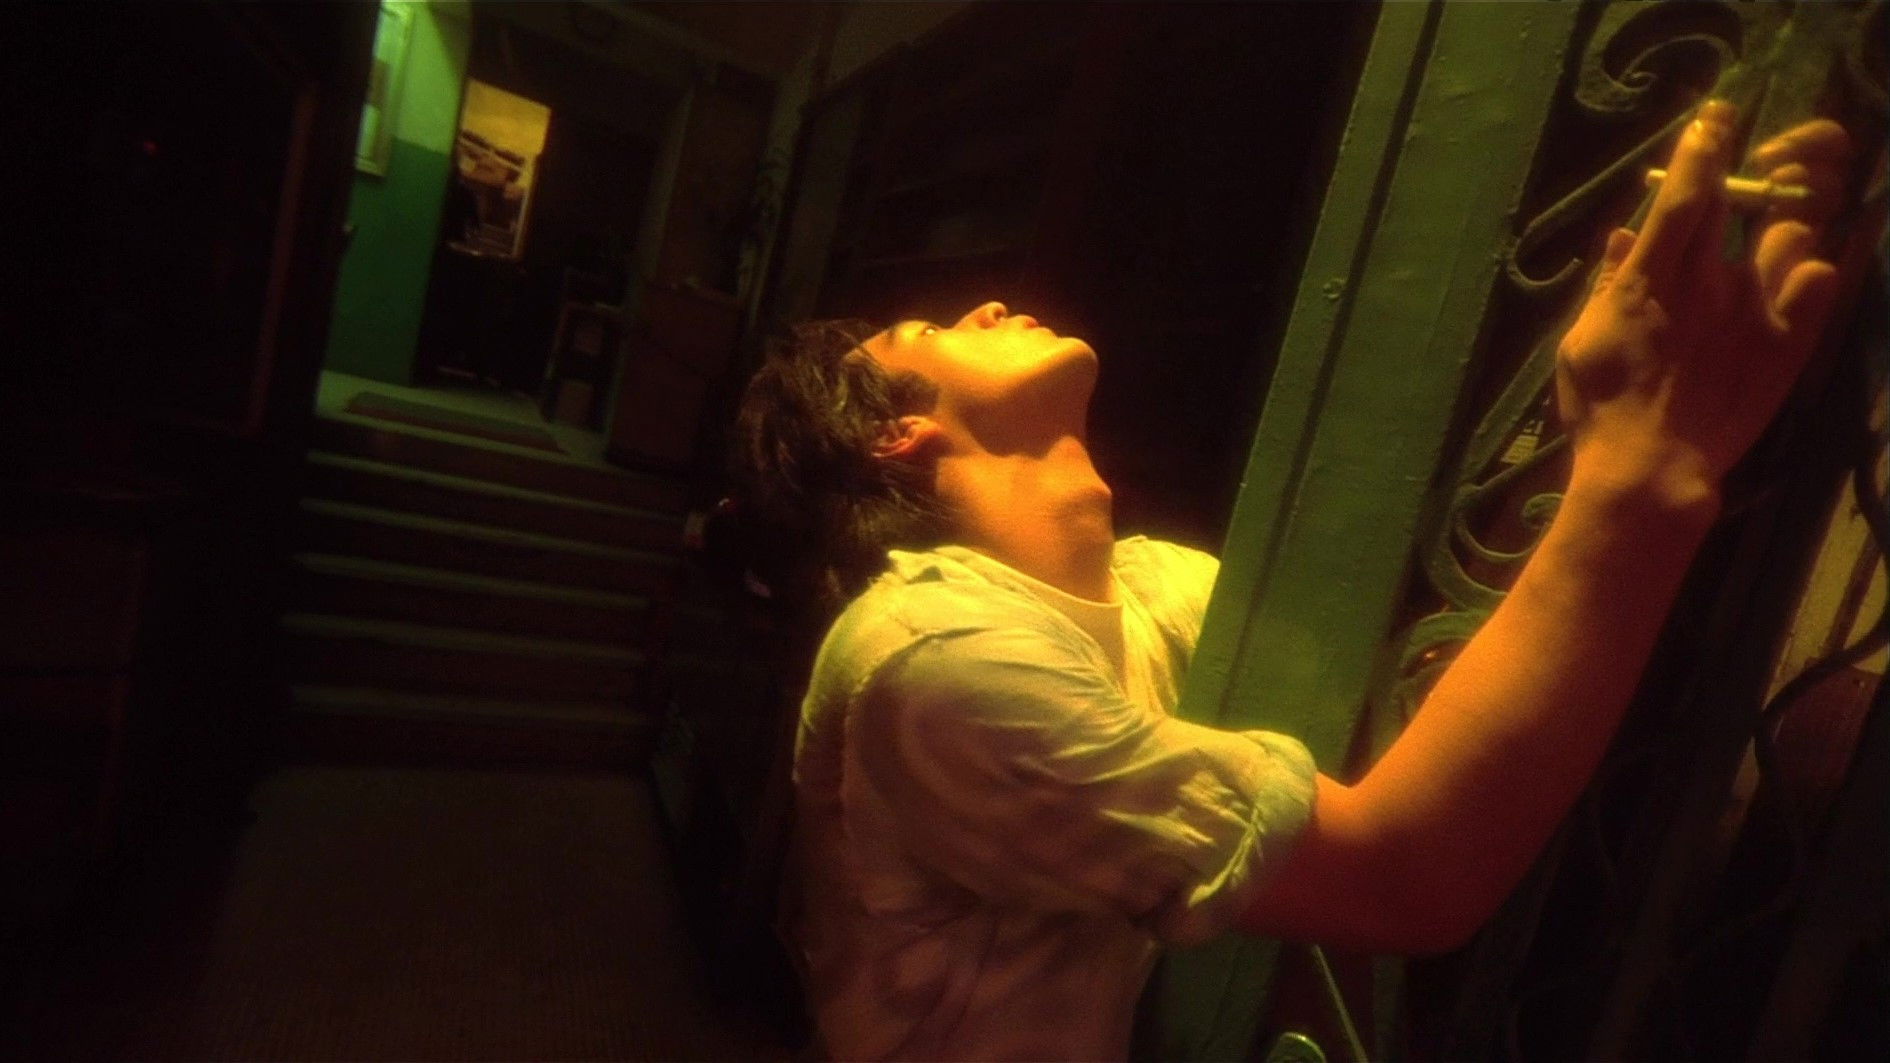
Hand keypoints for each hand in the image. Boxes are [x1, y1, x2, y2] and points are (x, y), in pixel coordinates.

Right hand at [1555, 100, 1852, 507]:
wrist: (1650, 470)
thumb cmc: (1601, 409)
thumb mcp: (1582, 342)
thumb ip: (1606, 285)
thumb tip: (1621, 237)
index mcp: (1650, 279)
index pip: (1681, 195)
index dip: (1698, 151)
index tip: (1711, 120)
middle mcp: (1705, 284)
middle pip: (1730, 205)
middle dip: (1734, 169)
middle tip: (1740, 153)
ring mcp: (1751, 312)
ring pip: (1784, 237)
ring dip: (1777, 227)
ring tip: (1770, 236)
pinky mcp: (1784, 345)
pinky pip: (1819, 284)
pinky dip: (1814, 270)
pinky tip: (1803, 275)